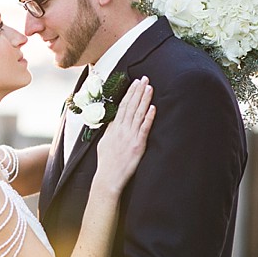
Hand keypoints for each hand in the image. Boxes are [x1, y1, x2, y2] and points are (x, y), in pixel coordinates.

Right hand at [95, 76, 155, 190]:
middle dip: (138, 91)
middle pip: (131, 106)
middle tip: (144, 79)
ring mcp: (130, 136)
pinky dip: (149, 117)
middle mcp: (121, 129)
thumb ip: (110, 130)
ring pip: (138, 114)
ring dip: (144, 100)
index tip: (135, 83)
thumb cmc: (106, 162)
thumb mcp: (104, 142)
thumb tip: (114, 120)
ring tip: (149, 88)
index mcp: (113, 128)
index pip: (122, 105)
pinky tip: (153, 108)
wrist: (108, 177)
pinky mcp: (138, 145)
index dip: (130, 93)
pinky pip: (144, 128)